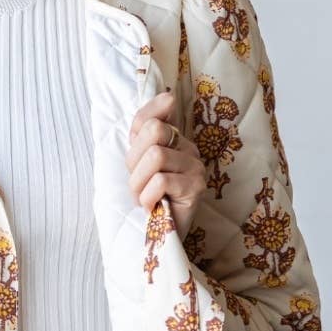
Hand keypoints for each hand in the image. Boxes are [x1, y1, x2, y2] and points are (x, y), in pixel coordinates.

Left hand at [126, 89, 204, 237]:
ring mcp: (195, 167)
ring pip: (155, 156)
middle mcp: (189, 148)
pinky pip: (161, 181)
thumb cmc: (146, 199)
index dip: (135, 134)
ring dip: (139, 183)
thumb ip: (143, 130)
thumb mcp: (137, 163)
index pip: (152, 115)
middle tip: (139, 184)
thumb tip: (168, 96)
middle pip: (154, 131)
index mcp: (173, 139)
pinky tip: (152, 206)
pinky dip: (147, 197)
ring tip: (145, 198)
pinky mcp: (196, 187)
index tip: (136, 160)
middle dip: (135, 161)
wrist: (156, 235)